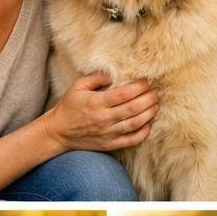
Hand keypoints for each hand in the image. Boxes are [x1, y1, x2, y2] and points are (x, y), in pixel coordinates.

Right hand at [44, 73, 158, 151]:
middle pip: (134, 108)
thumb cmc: (69, 106)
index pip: (124, 94)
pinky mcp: (109, 145)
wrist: (58, 132)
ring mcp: (107, 134)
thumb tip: (114, 71)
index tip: (147, 81)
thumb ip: (97, 77)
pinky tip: (149, 123)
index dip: (139, 87)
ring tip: (156, 104)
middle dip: (149, 99)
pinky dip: (143, 133)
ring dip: (150, 113)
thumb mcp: (78, 86)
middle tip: (157, 92)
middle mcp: (104, 119)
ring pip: (135, 124)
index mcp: (96, 102)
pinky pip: (131, 140)